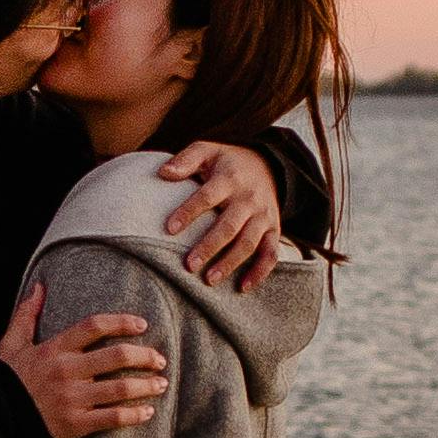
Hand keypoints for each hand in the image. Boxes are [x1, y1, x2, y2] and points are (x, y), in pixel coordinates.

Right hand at [0, 278, 167, 437]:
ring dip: (147, 385)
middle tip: (160, 359)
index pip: (95, 326)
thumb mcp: (11, 344)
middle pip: (117, 356)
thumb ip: (26, 315)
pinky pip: (113, 418)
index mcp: (56, 348)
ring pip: (121, 389)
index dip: (122, 322)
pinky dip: (135, 415)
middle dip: (145, 356)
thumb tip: (39, 286)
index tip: (142, 324)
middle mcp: (67, 371)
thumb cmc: (6, 380)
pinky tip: (147, 412)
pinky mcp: (76, 424)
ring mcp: (73, 398)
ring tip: (161, 384)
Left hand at [154, 139, 282, 290]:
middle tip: (189, 265)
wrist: (267, 165)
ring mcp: (263, 216)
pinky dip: (260, 272)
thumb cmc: (227, 163)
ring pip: (249, 242)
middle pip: (229, 225)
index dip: (189, 212)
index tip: (169, 229)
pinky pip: (271, 254)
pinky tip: (243, 287)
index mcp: (229, 178)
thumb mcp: (208, 150)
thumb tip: (163, 172)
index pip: (207, 196)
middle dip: (210, 247)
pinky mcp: (274, 229)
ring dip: (230, 263)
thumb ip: (186, 160)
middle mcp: (248, 198)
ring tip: (209, 280)